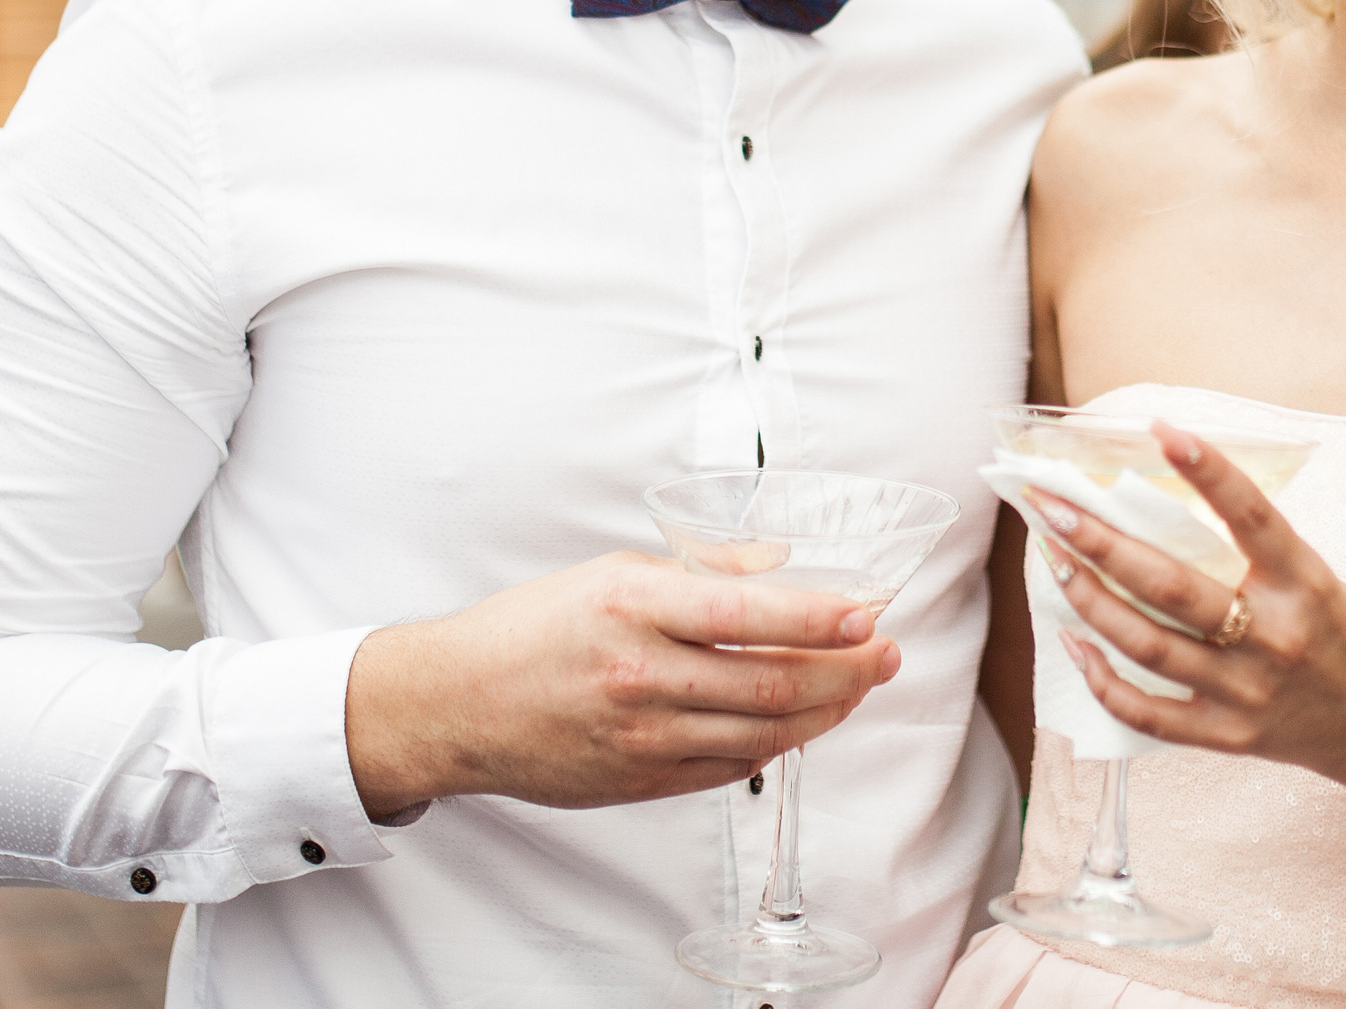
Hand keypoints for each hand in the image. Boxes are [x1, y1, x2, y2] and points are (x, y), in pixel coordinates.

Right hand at [345, 550, 899, 818]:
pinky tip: (804, 722)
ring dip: (826, 712)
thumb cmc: (535, 628)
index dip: (821, 618)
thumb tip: (781, 563)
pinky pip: (730, 767)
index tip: (870, 613)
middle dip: (847, 670)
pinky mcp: (641, 782)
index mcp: (633, 608)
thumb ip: (701, 571)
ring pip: (763, 733)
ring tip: (860, 686)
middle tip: (888, 654)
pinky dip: (778, 745)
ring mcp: (642, 737)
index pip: (749, 614)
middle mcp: (640, 675)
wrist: (457, 704)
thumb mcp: (612, 572)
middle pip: (772, 683)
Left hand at [1033, 421, 1345, 788]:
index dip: (1207, 471)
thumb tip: (1164, 501)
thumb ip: (1253, 551)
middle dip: (1100, 542)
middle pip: (1170, 587)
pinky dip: (1102, 680)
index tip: (1161, 429)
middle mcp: (1274, 637)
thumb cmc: (1345, 635)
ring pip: (1146, 645)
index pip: (1253, 516)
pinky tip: (1073, 643)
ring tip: (1052, 558)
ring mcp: (1246, 692)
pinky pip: (1147, 712)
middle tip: (1050, 505)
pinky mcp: (1226, 736)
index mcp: (1305, 584)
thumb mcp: (1315, 578)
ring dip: (1088, 599)